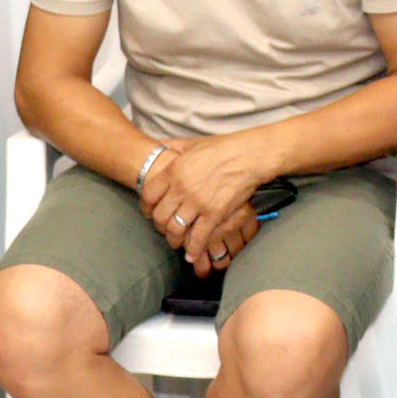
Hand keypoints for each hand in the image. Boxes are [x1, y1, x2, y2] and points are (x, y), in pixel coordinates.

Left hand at [141, 134, 273, 269]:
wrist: (250, 155)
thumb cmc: (224, 148)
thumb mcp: (193, 143)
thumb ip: (174, 146)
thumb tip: (161, 146)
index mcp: (174, 171)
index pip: (148, 195)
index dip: (146, 207)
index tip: (150, 212)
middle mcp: (182, 188)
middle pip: (160, 216)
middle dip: (160, 226)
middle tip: (164, 229)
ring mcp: (198, 202)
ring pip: (175, 229)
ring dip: (174, 240)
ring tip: (176, 242)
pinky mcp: (215, 213)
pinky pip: (198, 237)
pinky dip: (193, 249)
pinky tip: (191, 255)